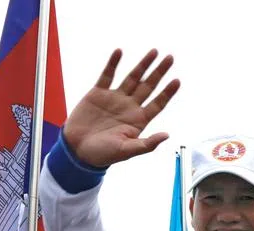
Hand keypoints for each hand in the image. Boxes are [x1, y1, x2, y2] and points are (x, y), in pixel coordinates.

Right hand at [62, 49, 180, 167]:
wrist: (77, 150)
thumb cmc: (102, 155)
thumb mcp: (126, 151)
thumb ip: (146, 144)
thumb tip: (167, 135)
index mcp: (138, 120)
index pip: (157, 103)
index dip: (167, 92)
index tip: (177, 80)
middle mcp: (129, 107)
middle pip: (148, 86)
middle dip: (159, 72)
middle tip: (170, 58)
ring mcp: (115, 98)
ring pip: (132, 77)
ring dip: (143, 64)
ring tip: (154, 51)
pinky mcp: (98, 93)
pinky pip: (107, 75)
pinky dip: (113, 63)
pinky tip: (119, 52)